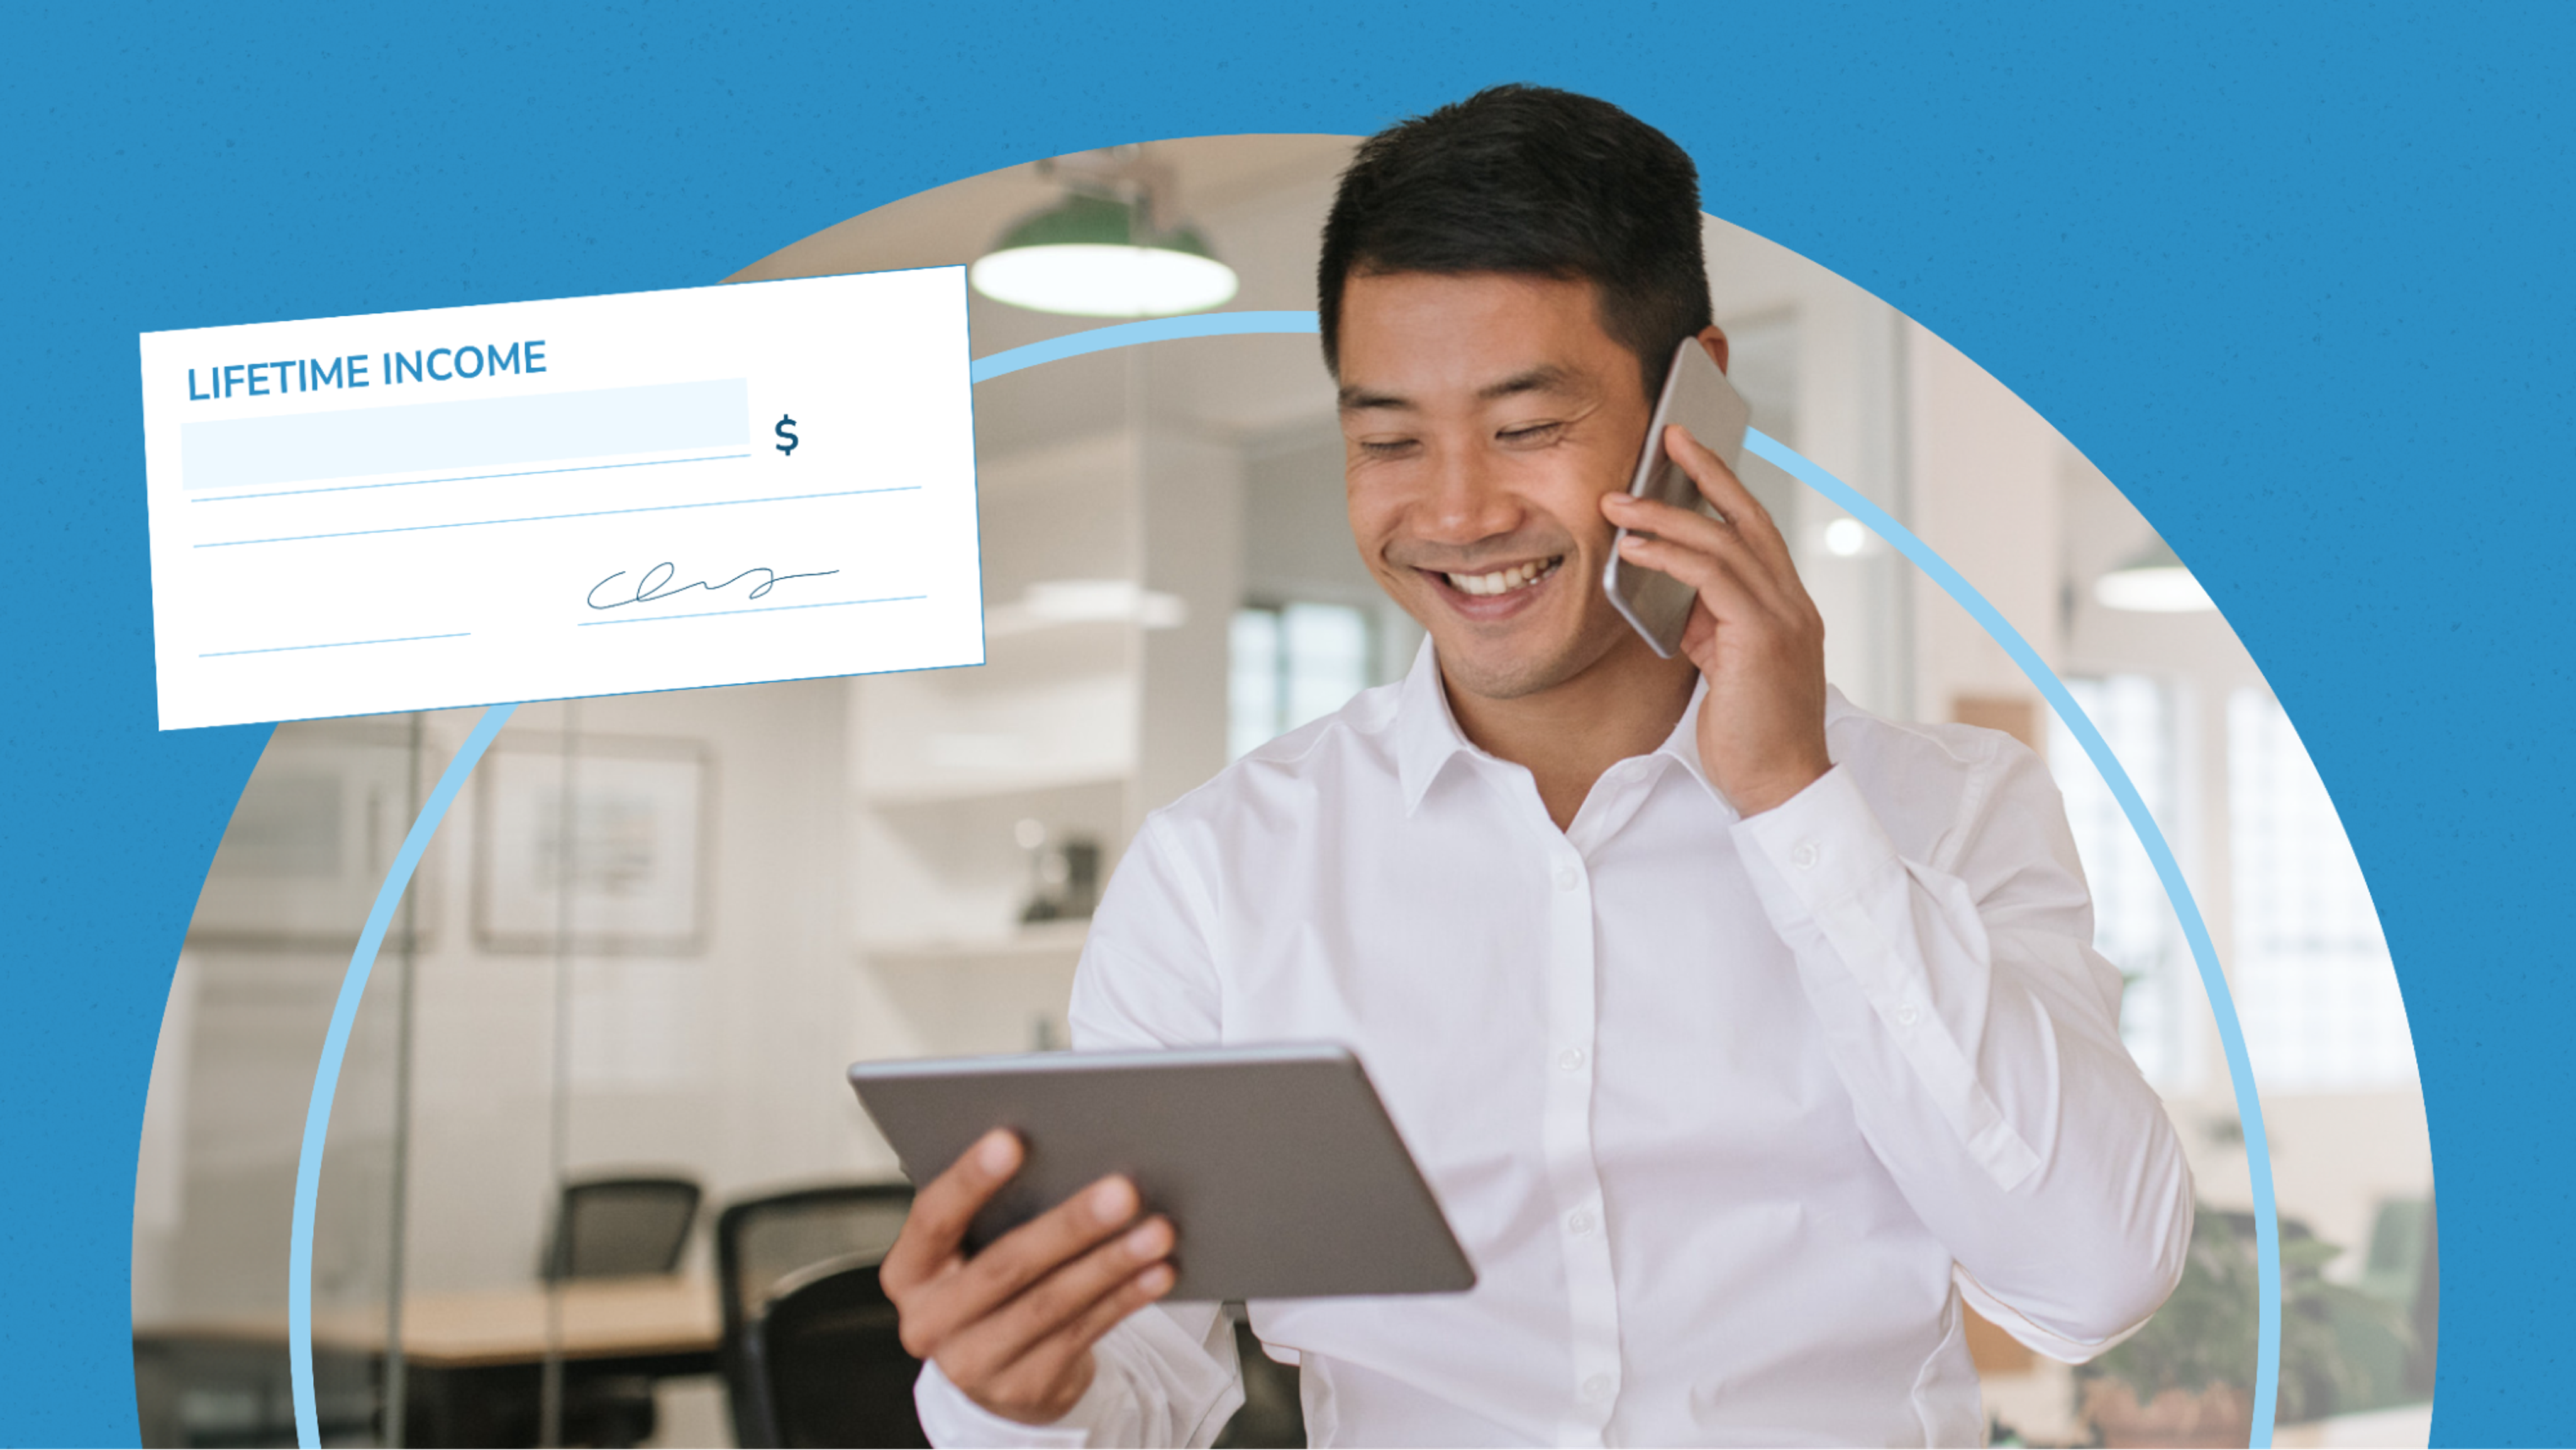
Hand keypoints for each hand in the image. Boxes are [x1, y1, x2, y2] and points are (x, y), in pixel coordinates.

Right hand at [880, 1129, 1178, 1425]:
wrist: (993, 1372)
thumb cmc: (986, 1281)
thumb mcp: (967, 1249)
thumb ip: (994, 1210)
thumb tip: (1067, 1153)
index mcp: (909, 1272)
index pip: (933, 1218)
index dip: (969, 1180)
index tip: (1012, 1139)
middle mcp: (930, 1322)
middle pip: (1004, 1266)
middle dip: (1069, 1226)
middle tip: (1122, 1191)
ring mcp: (974, 1364)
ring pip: (1051, 1304)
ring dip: (1111, 1264)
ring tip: (1157, 1230)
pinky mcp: (1024, 1387)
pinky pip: (1083, 1334)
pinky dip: (1125, 1299)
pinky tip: (1158, 1272)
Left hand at [1601, 424, 1830, 814]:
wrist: (1781, 788)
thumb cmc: (1748, 736)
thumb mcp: (1722, 666)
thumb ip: (1706, 622)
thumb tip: (1668, 587)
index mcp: (1785, 607)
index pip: (1754, 532)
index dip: (1722, 489)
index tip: (1687, 455)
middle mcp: (1792, 604)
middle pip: (1749, 517)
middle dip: (1707, 472)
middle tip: (1667, 435)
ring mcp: (1783, 619)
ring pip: (1726, 542)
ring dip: (1667, 516)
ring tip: (1618, 502)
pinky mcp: (1763, 639)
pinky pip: (1714, 579)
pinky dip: (1671, 557)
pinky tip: (1634, 549)